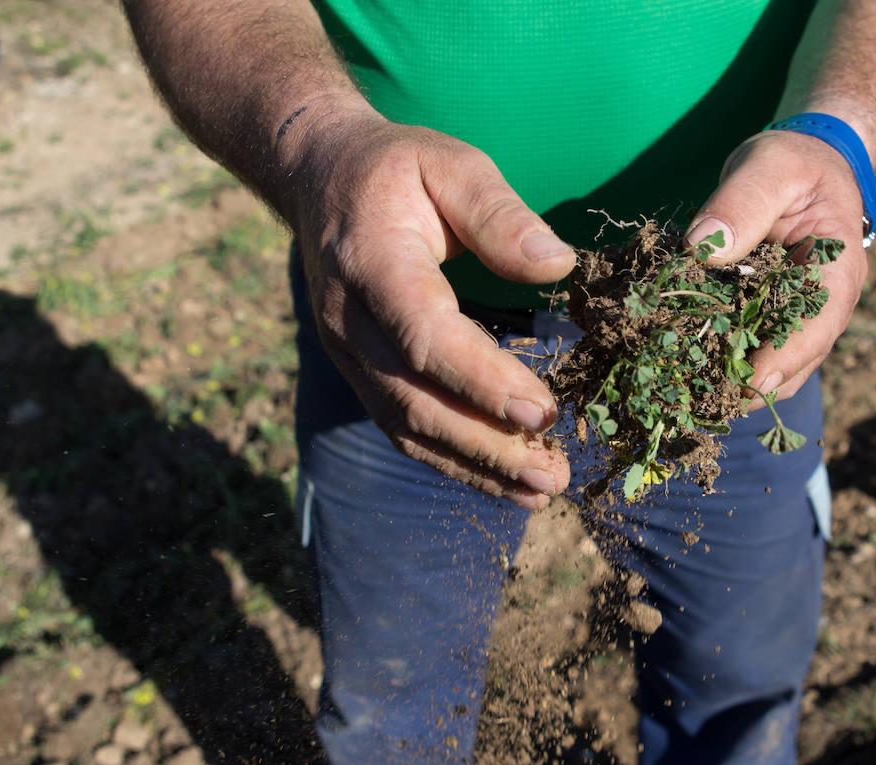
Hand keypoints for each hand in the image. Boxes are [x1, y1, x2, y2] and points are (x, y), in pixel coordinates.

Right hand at [285, 107, 574, 508]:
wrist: (318, 177)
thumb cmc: (397, 168)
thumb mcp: (450, 163)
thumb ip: (499, 213)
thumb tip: (557, 263)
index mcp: (371, 260)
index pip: (425, 336)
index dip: (481, 382)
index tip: (541, 413)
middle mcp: (348, 318)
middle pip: (415, 398)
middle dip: (486, 443)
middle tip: (551, 474)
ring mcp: (346, 352)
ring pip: (407, 425)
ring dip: (474, 465)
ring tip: (538, 490)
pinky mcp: (358, 372)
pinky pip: (402, 428)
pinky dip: (452, 461)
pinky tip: (502, 481)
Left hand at [686, 129, 870, 405]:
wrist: (804, 165)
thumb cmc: (797, 162)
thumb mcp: (772, 166)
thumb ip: (742, 201)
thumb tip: (702, 245)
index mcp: (838, 273)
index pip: (817, 327)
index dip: (785, 359)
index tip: (751, 383)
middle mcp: (822, 308)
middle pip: (792, 362)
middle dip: (749, 384)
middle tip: (702, 400)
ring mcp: (794, 318)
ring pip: (768, 367)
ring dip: (731, 382)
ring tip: (687, 394)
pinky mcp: (766, 318)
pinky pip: (746, 349)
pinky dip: (719, 362)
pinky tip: (683, 369)